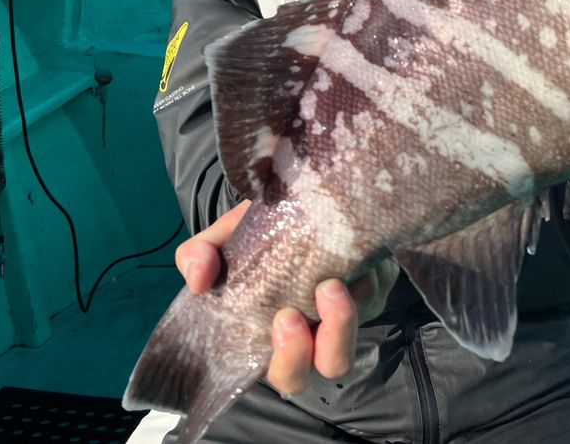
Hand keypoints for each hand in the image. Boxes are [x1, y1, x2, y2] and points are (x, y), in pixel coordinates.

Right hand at [175, 200, 399, 394]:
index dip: (282, 361)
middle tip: (292, 315)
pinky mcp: (372, 292)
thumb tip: (195, 279)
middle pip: (312, 373)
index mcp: (269, 334)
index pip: (273, 371)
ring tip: (331, 287)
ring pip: (343, 354)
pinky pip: (374, 301)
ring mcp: (343, 317)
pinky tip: (357, 262)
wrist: (306, 197)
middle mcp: (309, 335)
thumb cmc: (261, 231)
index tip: (281, 323)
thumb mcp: (225, 236)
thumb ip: (200, 254)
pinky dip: (367, 283)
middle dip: (299, 355)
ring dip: (339, 325)